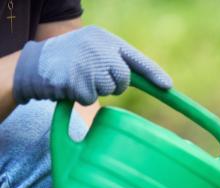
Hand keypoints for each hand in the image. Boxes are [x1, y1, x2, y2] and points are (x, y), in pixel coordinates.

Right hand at [13, 26, 171, 105]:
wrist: (34, 63)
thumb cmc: (70, 59)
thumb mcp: (94, 50)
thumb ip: (115, 59)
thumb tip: (148, 80)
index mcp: (106, 39)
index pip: (136, 58)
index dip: (154, 74)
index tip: (168, 86)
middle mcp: (98, 49)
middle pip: (123, 79)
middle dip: (114, 85)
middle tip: (96, 79)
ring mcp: (87, 63)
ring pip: (108, 90)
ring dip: (96, 90)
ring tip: (79, 78)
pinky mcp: (75, 79)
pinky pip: (90, 98)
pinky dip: (82, 96)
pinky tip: (70, 85)